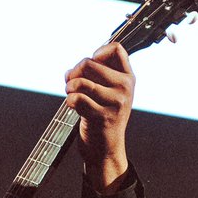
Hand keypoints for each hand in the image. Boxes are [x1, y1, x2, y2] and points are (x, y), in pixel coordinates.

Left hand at [64, 42, 134, 193]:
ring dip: (69, 86)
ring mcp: (115, 103)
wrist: (106, 149)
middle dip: (73, 71)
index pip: (115, 49)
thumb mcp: (110, 92)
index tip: (89, 67)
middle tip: (70, 82)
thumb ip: (100, 74)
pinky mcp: (102, 117)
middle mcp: (125, 88)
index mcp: (128, 77)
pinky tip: (72, 105)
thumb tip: (77, 65)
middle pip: (89, 63)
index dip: (97, 53)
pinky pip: (76, 99)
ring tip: (70, 92)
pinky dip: (69, 101)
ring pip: (81, 82)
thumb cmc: (103, 117)